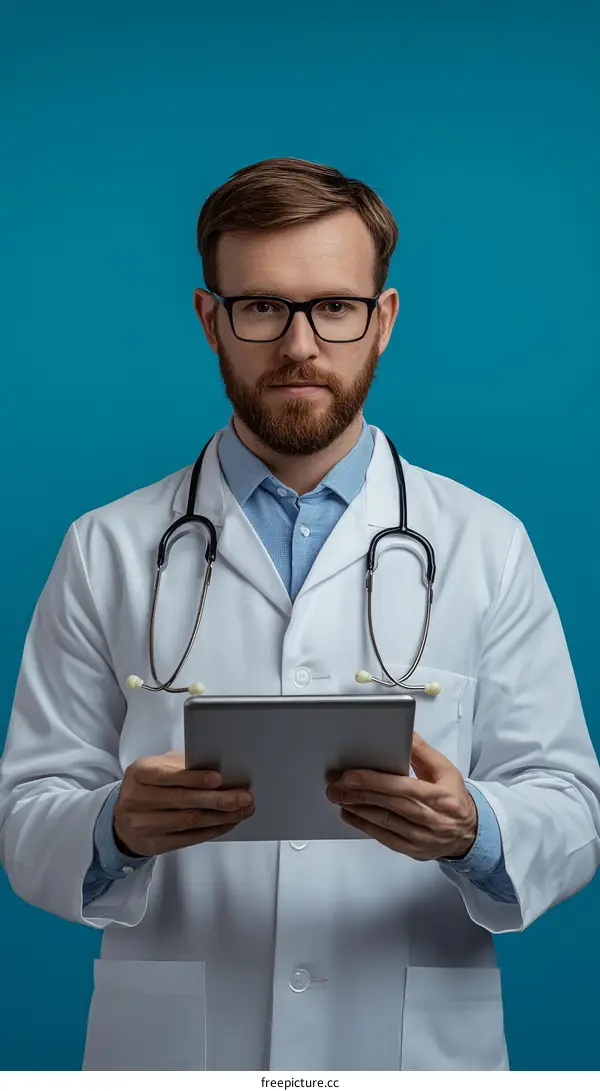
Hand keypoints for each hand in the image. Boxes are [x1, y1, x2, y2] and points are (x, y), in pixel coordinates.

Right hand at [113, 750, 254, 856]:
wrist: (123, 821)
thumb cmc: (148, 787)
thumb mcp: (158, 767)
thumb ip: (182, 765)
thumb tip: (219, 768)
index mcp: (139, 774)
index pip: (168, 776)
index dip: (194, 778)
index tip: (219, 779)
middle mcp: (137, 799)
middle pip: (183, 801)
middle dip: (218, 799)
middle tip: (244, 796)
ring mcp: (144, 825)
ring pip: (189, 821)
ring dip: (221, 816)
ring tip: (243, 810)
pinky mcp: (154, 844)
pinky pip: (189, 838)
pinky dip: (213, 830)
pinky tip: (228, 822)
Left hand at [325, 732, 477, 859]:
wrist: (469, 833)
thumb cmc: (454, 798)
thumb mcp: (445, 770)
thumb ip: (422, 751)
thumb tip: (404, 732)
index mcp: (442, 796)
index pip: (405, 788)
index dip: (376, 781)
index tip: (352, 774)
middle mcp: (433, 819)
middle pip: (392, 805)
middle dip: (361, 793)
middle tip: (337, 785)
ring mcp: (423, 838)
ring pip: (386, 823)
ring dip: (358, 809)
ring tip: (339, 796)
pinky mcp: (413, 850)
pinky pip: (385, 839)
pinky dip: (365, 826)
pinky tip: (350, 814)